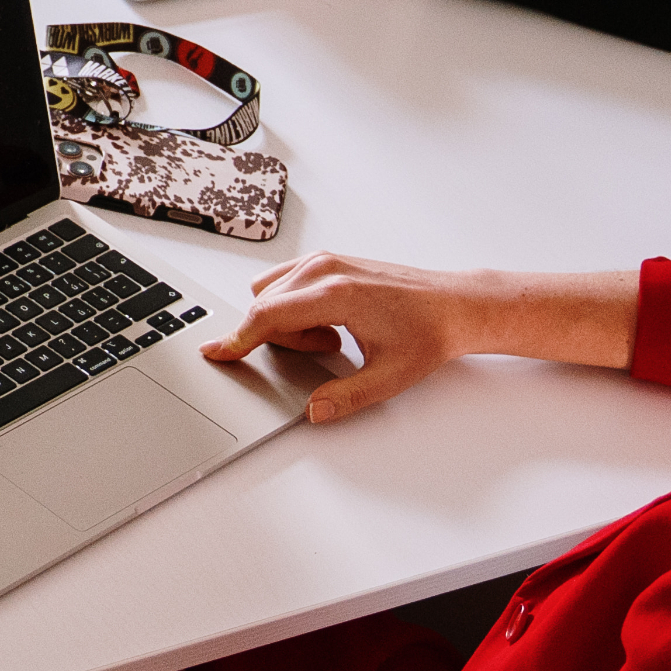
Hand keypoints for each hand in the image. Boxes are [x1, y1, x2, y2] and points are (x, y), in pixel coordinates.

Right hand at [202, 252, 645, 422]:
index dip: (237, 338)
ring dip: (291, 321)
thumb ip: (347, 398)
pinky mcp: (329, 259)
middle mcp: (325, 268)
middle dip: (284, 337)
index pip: (268, 315)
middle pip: (267, 306)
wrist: (456, 305)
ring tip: (336, 336)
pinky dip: (297, 306)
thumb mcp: (390, 377)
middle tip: (331, 349)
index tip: (214, 352)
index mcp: (337, 293)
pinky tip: (332, 322)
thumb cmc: (428, 334)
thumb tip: (314, 411)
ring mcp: (326, 260)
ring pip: (273, 293)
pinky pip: (287, 284)